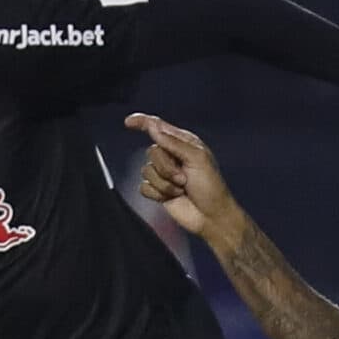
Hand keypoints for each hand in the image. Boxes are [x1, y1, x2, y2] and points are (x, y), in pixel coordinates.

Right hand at [125, 113, 242, 241]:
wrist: (210, 216)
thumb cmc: (210, 186)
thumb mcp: (196, 158)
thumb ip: (173, 142)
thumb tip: (152, 127)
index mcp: (183, 143)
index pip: (158, 127)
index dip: (142, 122)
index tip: (128, 122)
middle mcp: (171, 156)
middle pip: (152, 152)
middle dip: (166, 168)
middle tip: (184, 179)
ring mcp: (164, 174)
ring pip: (147, 171)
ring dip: (165, 184)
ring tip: (182, 189)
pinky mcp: (158, 190)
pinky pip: (144, 187)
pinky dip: (158, 194)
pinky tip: (172, 198)